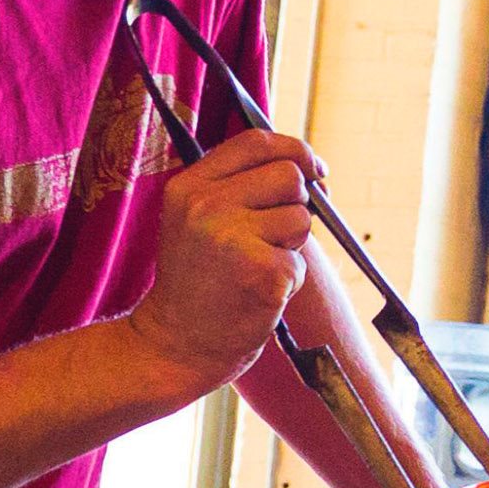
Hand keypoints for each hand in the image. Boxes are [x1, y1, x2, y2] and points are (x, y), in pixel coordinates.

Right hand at [127, 128, 321, 391]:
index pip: (256, 142)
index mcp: (188, 187)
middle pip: (288, 176)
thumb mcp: (194, 221)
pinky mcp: (262, 273)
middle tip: (273, 236)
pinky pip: (300, 262)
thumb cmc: (195, 284)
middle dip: (296, 203)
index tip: (314, 169)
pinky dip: (289, 281)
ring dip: (291, 246)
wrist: (174, 345)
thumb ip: (235, 187)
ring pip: (301, 218)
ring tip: (257, 268)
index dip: (295, 149)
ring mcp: (233, 239)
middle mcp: (206, 206)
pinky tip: (258, 294)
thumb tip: (307, 168)